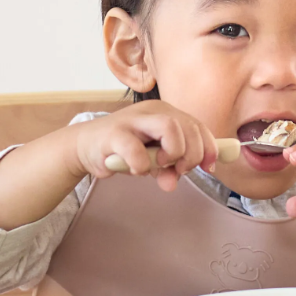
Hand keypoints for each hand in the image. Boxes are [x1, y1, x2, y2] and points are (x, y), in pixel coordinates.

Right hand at [70, 101, 217, 191]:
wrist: (86, 146)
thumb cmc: (124, 150)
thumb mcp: (153, 161)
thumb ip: (168, 169)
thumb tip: (173, 184)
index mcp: (166, 113)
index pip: (198, 125)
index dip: (209, 147)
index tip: (209, 167)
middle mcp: (152, 111)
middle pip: (188, 126)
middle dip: (192, 154)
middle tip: (180, 170)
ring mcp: (133, 119)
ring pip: (169, 127)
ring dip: (173, 153)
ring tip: (161, 166)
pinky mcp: (114, 133)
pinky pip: (136, 149)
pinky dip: (141, 165)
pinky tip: (136, 170)